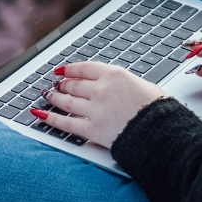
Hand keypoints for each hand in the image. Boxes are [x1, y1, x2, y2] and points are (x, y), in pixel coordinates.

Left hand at [34, 62, 165, 147]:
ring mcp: (94, 109)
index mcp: (114, 75)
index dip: (71, 68)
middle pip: (74, 84)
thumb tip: (119, 87)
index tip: (62, 69)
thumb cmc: (157, 110)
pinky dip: (51, 119)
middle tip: (56, 84)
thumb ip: (125, 84)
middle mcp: (101, 89)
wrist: (159, 132)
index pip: (85, 68)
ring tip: (48, 96)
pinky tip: (41, 115)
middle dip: (63, 84)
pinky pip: (66, 123)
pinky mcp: (92, 129)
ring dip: (55, 98)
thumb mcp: (143, 85)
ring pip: (67, 101)